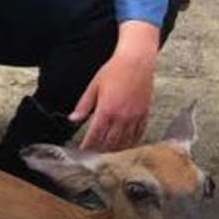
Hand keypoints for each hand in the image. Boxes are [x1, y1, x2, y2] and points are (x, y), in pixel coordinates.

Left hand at [71, 29, 157, 150]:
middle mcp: (122, 116)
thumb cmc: (114, 70)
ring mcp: (135, 116)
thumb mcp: (94, 86)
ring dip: (116, 149)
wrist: (137, 61)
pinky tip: (127, 145)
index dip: (88, 145)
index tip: (83, 152)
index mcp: (107, 110)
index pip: (95, 134)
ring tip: (108, 154)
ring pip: (126, 141)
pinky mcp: (145, 113)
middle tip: (94, 156)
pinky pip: (139, 133)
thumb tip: (73, 119)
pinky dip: (132, 141)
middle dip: (101, 151)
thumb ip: (84, 105)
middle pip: (111, 142)